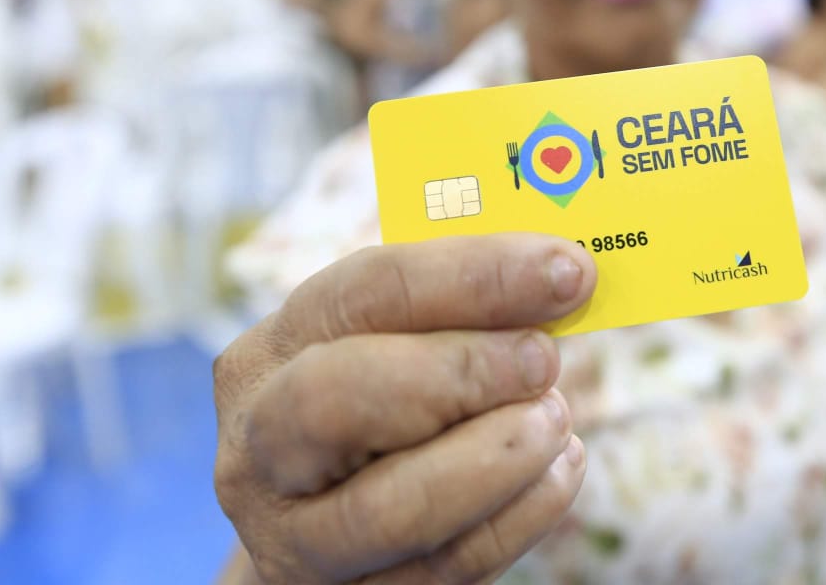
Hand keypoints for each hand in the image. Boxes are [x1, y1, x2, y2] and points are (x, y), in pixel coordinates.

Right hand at [213, 234, 595, 583]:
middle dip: (458, 372)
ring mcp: (292, 538)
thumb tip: (560, 275)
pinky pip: (441, 571)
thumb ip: (457, 312)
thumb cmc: (382, 402)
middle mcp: (258, 447)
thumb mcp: (394, 345)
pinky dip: (518, 519)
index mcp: (269, 353)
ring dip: (497, 458)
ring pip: (390, 508)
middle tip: (544, 360)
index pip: (366, 292)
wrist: (327, 520)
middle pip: (335, 398)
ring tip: (557, 421)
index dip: (475, 275)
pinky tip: (558, 473)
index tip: (567, 270)